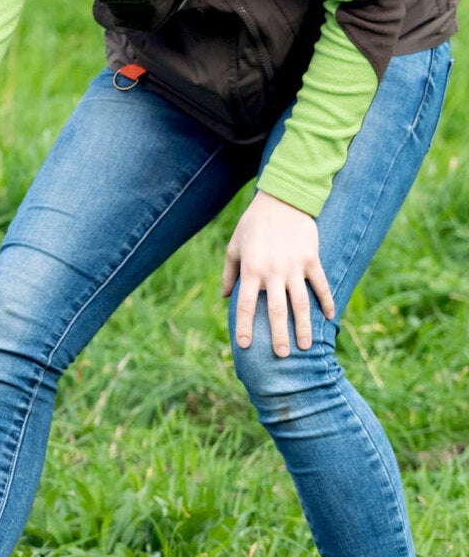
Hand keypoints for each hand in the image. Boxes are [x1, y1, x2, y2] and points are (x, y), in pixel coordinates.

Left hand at [221, 190, 335, 356]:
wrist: (282, 200)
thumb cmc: (253, 224)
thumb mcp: (234, 246)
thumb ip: (229, 273)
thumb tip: (225, 297)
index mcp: (251, 270)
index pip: (246, 305)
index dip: (245, 326)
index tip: (245, 346)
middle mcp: (273, 271)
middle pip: (276, 310)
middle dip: (279, 335)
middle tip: (282, 356)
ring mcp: (295, 266)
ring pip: (301, 303)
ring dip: (303, 326)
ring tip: (305, 346)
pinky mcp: (312, 260)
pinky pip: (321, 285)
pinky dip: (327, 302)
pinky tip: (330, 318)